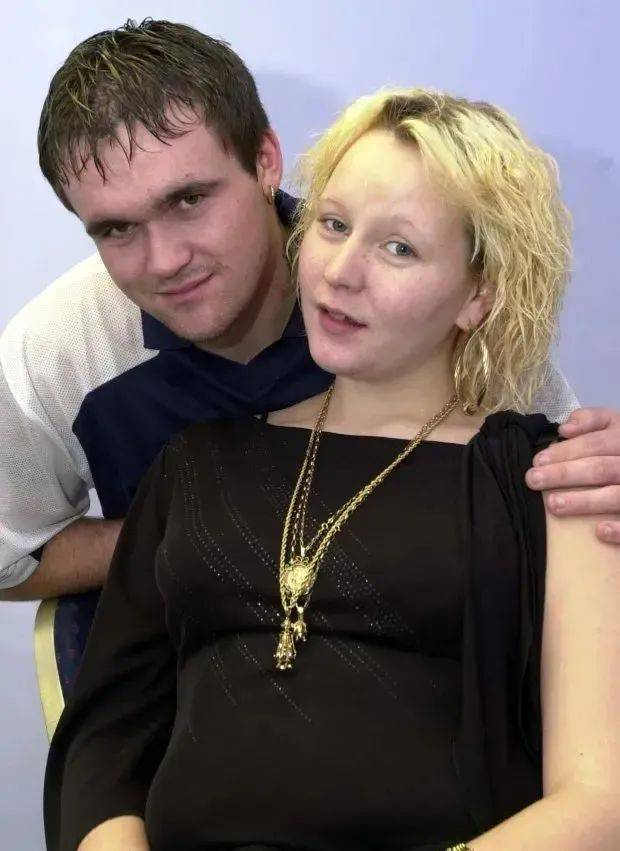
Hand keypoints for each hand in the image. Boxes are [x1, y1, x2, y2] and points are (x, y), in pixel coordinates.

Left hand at [525, 407, 619, 542]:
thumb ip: (592, 420)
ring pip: (616, 496)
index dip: (566, 451)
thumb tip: (565, 428)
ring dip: (585, 501)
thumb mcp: (616, 423)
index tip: (537, 461)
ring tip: (554, 504)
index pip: (595, 444)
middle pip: (601, 469)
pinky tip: (599, 531)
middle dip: (565, 474)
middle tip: (533, 481)